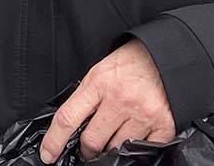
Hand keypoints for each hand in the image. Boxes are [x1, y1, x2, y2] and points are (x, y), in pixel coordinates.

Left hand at [39, 39, 175, 162]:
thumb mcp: (99, 73)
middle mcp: (120, 100)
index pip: (68, 118)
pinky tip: (136, 133)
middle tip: (89, 147)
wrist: (165, 58)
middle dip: (87, 149)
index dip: (54, 140)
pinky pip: (144, 149)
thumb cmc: (129, 64)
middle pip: (92, 141)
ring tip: (115, 133)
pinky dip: (137, 146)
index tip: (48, 154)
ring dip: (112, 147)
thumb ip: (86, 99)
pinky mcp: (164, 125)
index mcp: (98, 84)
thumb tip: (73, 127)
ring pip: (116, 148)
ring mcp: (143, 114)